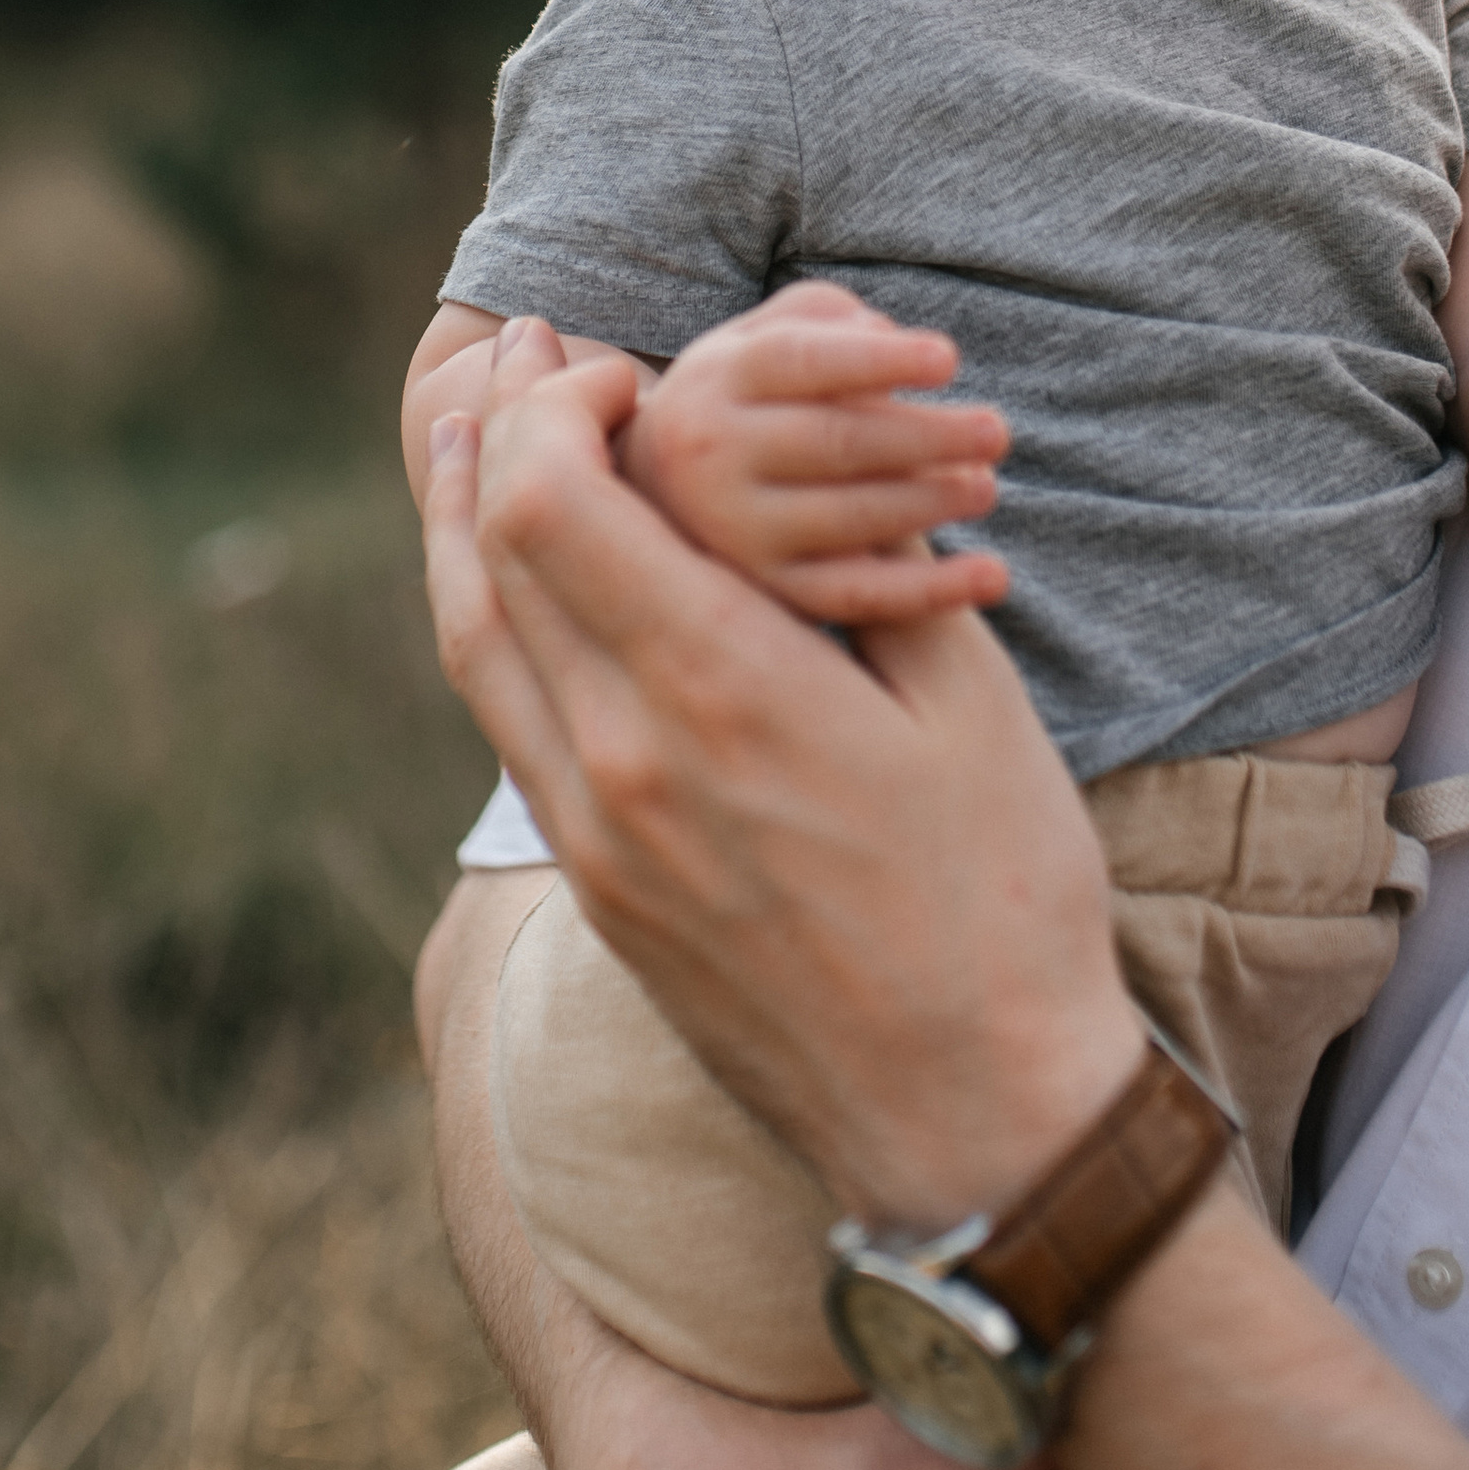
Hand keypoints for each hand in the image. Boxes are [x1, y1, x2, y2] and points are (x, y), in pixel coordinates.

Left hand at [427, 313, 1138, 1227]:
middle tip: (529, 348)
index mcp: (718, 697)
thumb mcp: (969, 703)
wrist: (971, 1121)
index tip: (628, 364)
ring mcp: (594, 839)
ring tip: (482, 431)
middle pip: (489, 559)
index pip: (555, 504)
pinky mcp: (597, 891)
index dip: (562, 406)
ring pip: (471, 645)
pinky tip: (519, 576)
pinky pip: (507, 724)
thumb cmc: (1002, 901)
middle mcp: (620, 765)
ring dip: (466, 522)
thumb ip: (875, 565)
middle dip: (502, 430)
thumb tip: (808, 454)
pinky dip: (491, 620)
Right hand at [619, 280, 1010, 623]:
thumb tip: (884, 334)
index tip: (950, 359)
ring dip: (930, 504)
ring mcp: (734, 532)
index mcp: (718, 379)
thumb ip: (821, 317)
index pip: (804, 360)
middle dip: (926, 437)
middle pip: (836, 442)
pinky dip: (930, 593)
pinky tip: (991, 577)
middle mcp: (713, 455)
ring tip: (986, 486)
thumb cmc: (741, 399)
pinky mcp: (766, 594)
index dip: (879, 361)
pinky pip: (857, 598)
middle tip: (997, 432)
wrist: (653, 492)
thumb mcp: (758, 340)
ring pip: (849, 519)